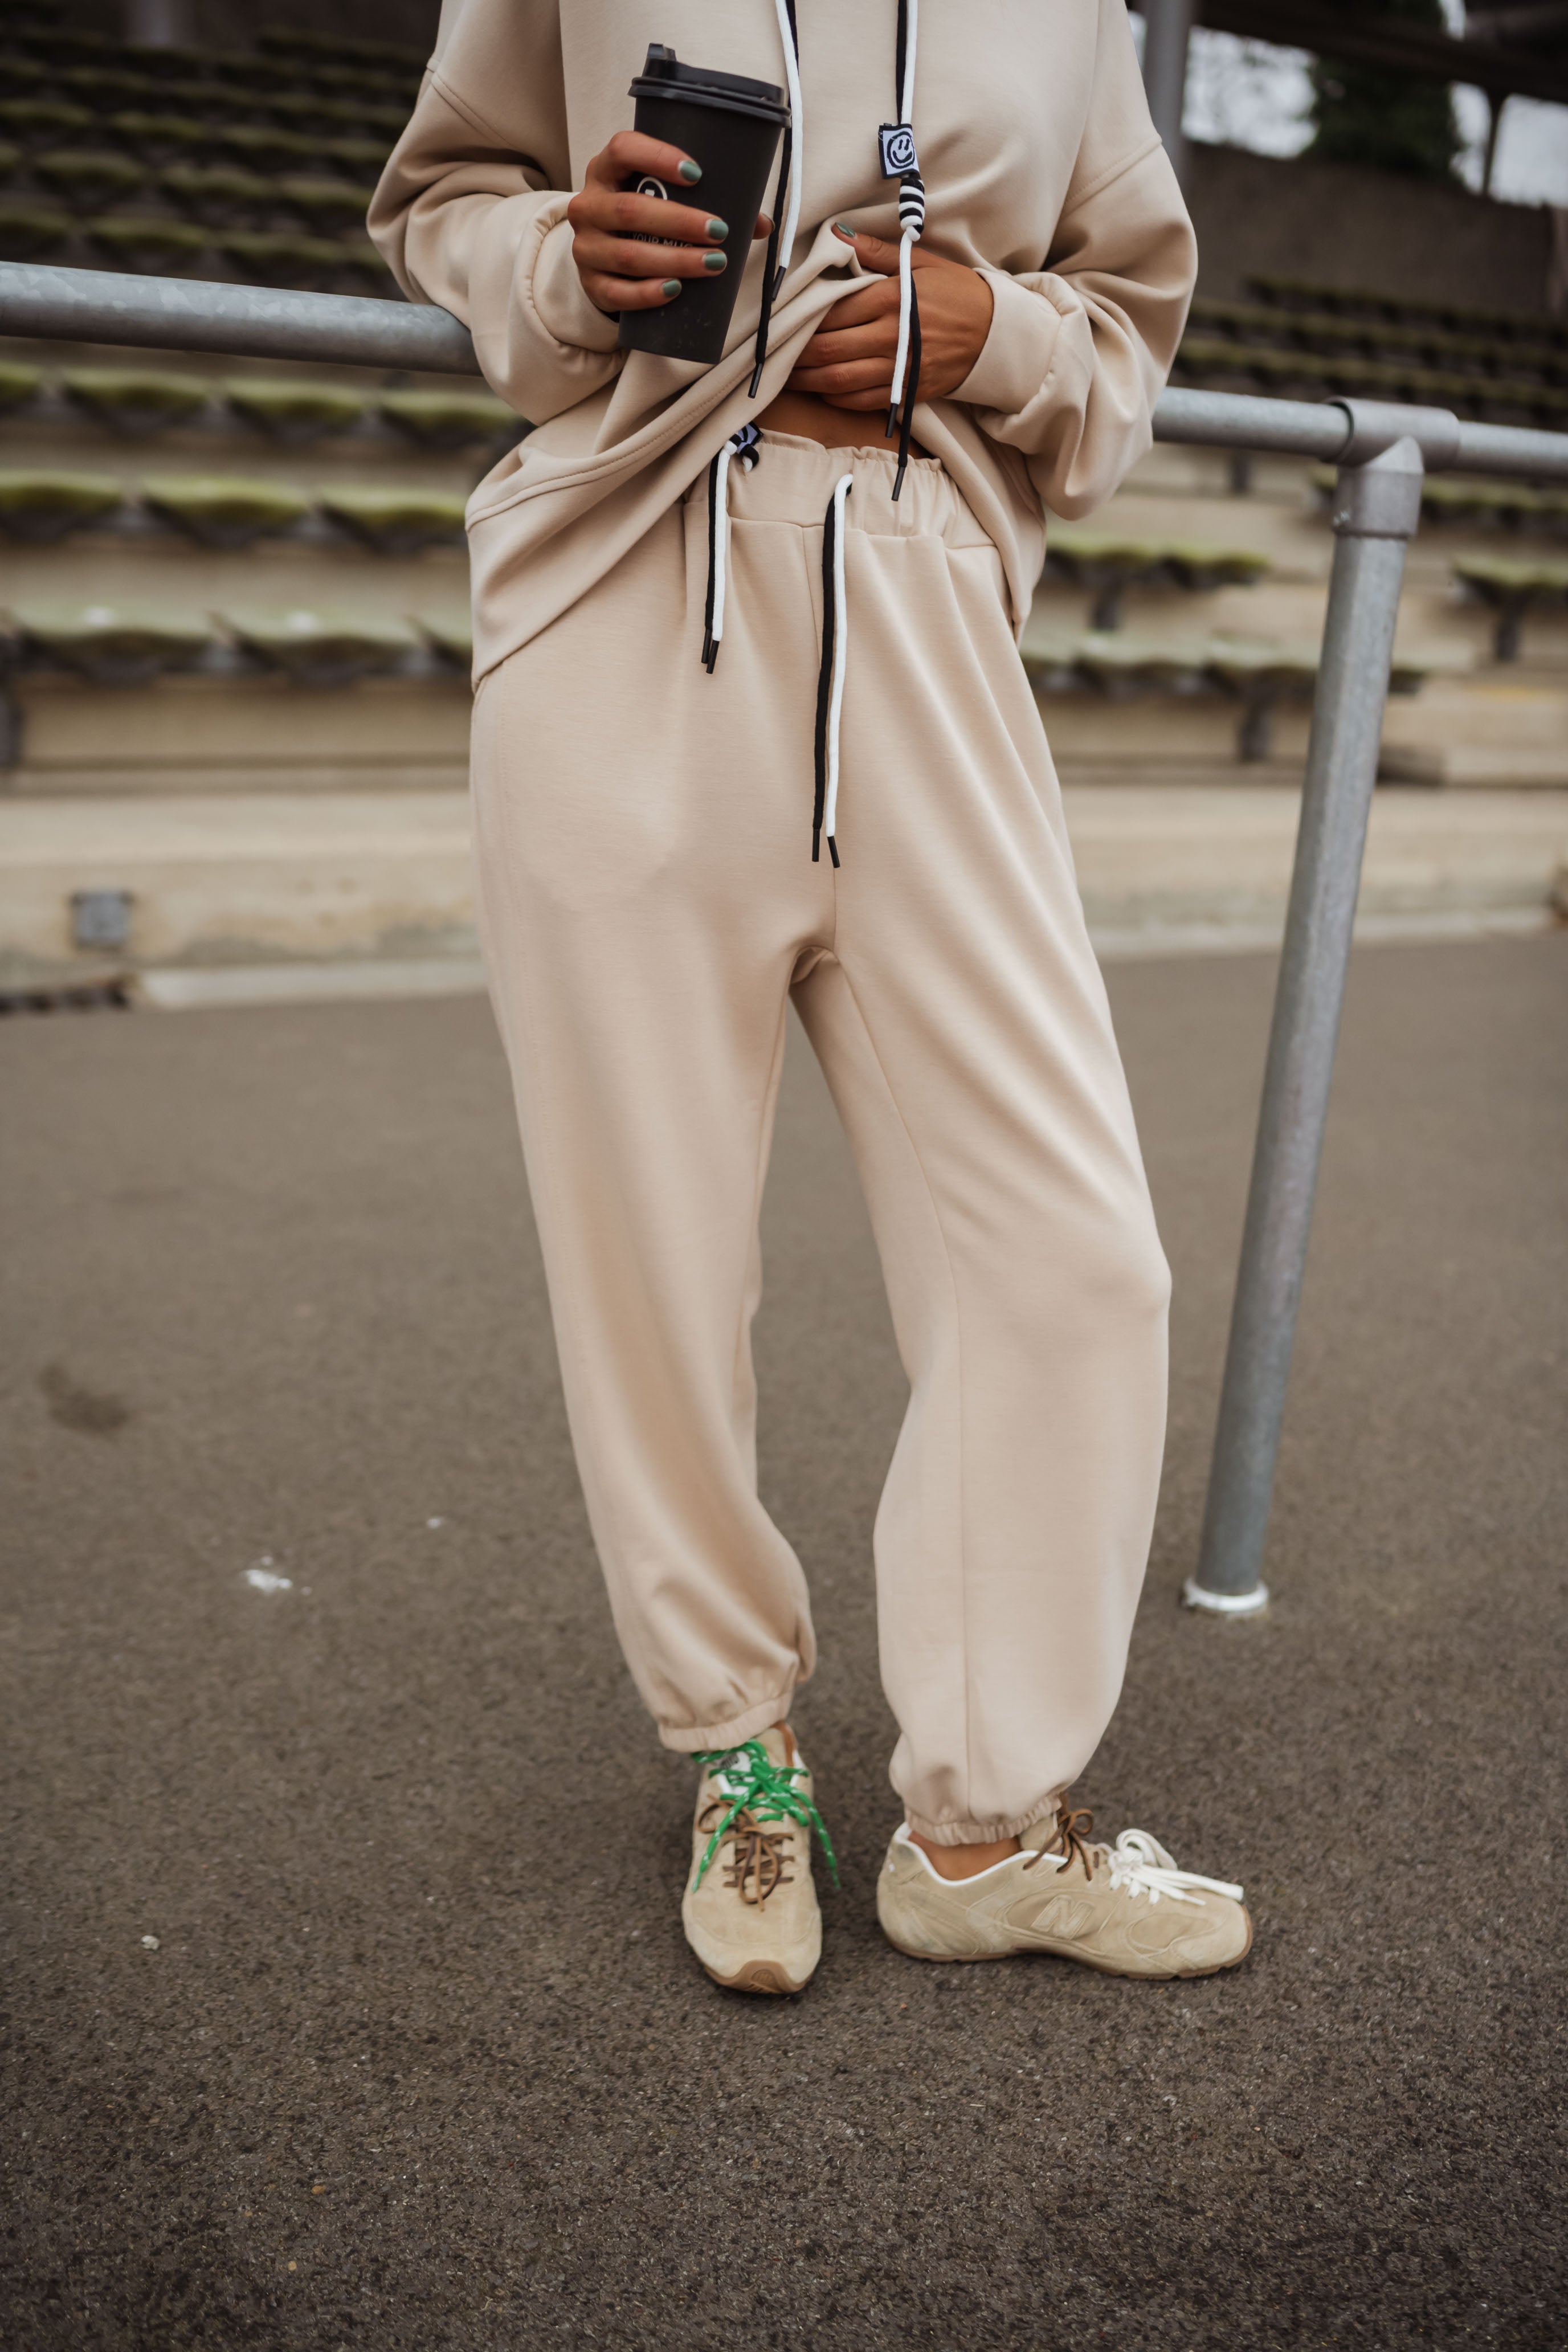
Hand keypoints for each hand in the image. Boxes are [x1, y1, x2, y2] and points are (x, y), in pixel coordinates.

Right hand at [566, 131, 771, 314]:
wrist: (605, 261)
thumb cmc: (642, 221)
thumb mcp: (662, 201)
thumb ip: (708, 203)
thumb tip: (761, 223)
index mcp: (607, 170)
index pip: (624, 149)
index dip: (658, 157)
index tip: (697, 173)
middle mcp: (589, 204)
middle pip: (629, 209)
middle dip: (679, 222)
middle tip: (719, 231)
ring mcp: (586, 246)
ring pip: (628, 255)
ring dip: (675, 260)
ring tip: (713, 263)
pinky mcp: (591, 284)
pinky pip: (617, 292)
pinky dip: (648, 294)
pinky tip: (675, 289)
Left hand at [784, 226, 993, 409]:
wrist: (995, 334)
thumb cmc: (957, 293)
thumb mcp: (921, 263)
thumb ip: (877, 253)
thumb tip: (839, 235)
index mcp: (892, 300)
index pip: (834, 310)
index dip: (805, 317)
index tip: (785, 318)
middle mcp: (892, 337)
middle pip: (829, 349)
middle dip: (797, 353)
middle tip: (776, 351)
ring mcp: (899, 369)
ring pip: (839, 380)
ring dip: (808, 380)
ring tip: (788, 374)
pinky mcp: (906, 392)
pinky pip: (861, 401)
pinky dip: (836, 397)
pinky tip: (821, 389)